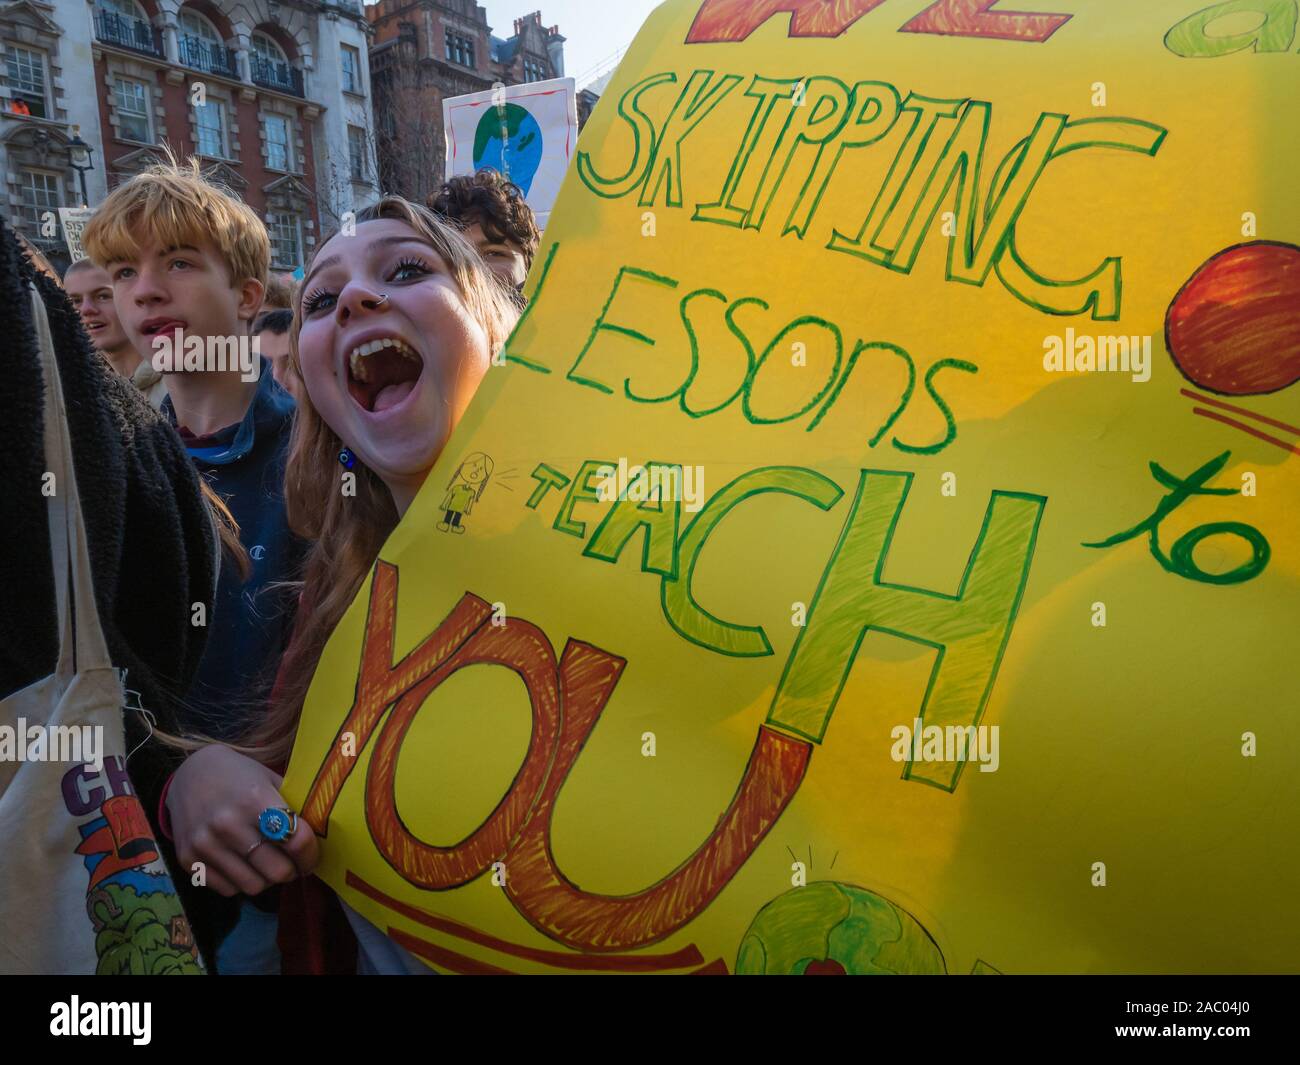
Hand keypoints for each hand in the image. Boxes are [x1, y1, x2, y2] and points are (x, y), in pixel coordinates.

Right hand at [167, 743, 319, 897]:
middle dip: (292, 871)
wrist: (190, 773)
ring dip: (267, 879)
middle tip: (293, 864)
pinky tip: (243, 864)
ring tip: (268, 864)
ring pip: (253, 886)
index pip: (297, 841)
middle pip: (277, 871)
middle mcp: (228, 823)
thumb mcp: (270, 780)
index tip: (312, 856)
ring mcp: (205, 843)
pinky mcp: (188, 858)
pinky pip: (227, 889)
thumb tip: (321, 838)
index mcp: (255, 798)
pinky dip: (240, 882)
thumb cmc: (241, 776)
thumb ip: (293, 807)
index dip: (311, 854)